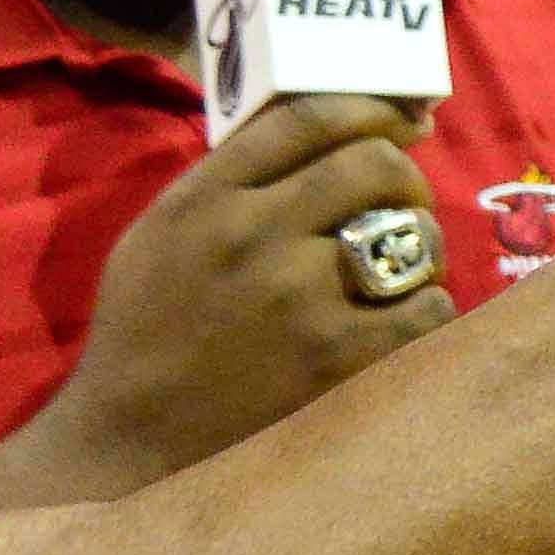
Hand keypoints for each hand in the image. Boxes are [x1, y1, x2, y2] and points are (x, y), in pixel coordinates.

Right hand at [1, 95, 448, 498]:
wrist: (126, 444)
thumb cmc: (144, 336)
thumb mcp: (160, 233)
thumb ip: (226, 179)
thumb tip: (321, 132)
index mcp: (207, 197)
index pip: (311, 118)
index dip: (374, 109)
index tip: (403, 122)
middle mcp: (255, 234)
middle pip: (375, 165)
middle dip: (406, 178)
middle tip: (405, 206)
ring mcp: (300, 299)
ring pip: (412, 237)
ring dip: (422, 248)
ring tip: (403, 273)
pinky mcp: (337, 361)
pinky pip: (427, 310)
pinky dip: (428, 311)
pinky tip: (405, 324)